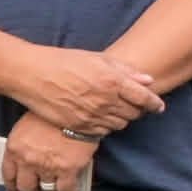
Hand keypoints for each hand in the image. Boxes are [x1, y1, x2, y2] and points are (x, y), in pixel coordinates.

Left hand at [5, 114, 98, 190]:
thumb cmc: (51, 112)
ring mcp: (47, 168)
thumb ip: (24, 142)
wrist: (75, 109)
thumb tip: (29, 153)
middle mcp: (27, 161)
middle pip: (26, 187)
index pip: (8, 174)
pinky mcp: (67, 170)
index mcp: (14, 148)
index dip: (12, 186)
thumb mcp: (28, 123)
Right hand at [17, 46, 163, 137]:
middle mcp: (105, 101)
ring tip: (113, 109)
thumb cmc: (64, 62)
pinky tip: (99, 117)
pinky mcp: (79, 127)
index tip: (159, 106)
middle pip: (134, 114)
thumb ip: (126, 70)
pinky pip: (102, 132)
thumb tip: (148, 81)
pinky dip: (105, 126)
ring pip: (120, 125)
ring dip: (121, 119)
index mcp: (112, 81)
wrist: (32, 75)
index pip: (144, 98)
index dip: (155, 104)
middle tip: (132, 104)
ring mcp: (92, 116)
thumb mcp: (97, 58)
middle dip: (137, 110)